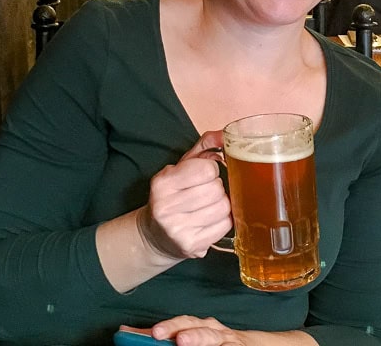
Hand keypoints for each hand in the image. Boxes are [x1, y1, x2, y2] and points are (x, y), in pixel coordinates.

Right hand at [137, 132, 231, 259]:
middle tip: (207, 192)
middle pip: (217, 190)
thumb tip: (224, 134)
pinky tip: (210, 220)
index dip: (212, 170)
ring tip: (209, 206)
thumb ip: (204, 146)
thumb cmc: (173, 195)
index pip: (207, 169)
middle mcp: (166, 206)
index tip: (205, 175)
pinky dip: (224, 221)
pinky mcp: (190, 246)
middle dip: (218, 188)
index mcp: (163, 182)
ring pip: (224, 208)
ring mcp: (178, 229)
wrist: (155, 235)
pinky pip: (225, 226)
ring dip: (223, 205)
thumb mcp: (181, 167)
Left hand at [150, 316, 245, 345]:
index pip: (183, 323)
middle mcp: (215, 331)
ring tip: (187, 342)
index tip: (155, 333)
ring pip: (217, 340)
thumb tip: (125, 331)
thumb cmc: (212, 341)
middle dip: (191, 335)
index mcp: (199, 325)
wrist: (251, 344)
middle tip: (180, 340)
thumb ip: (163, 334)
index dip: (171, 326)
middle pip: (203, 331)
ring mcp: (229, 342)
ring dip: (203, 340)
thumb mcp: (189, 334)